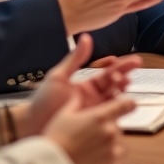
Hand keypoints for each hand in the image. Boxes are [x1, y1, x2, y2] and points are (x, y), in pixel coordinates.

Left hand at [11, 34, 141, 138]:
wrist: (30, 127)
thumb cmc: (42, 102)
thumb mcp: (59, 77)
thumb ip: (75, 59)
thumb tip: (86, 37)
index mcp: (87, 86)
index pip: (109, 73)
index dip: (122, 67)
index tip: (133, 62)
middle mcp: (94, 98)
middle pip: (116, 86)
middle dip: (126, 78)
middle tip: (130, 75)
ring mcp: (94, 112)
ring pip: (115, 101)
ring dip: (123, 93)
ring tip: (125, 86)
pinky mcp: (93, 126)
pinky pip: (110, 118)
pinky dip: (118, 112)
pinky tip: (122, 107)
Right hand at [40, 88, 134, 163]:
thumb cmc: (55, 140)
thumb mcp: (64, 114)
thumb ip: (78, 102)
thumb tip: (81, 95)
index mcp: (101, 116)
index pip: (127, 104)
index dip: (127, 104)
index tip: (126, 106)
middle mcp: (110, 132)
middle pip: (117, 126)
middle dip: (107, 128)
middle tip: (89, 136)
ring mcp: (112, 150)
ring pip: (117, 143)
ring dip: (108, 144)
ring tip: (89, 149)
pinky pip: (115, 159)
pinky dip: (107, 159)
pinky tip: (92, 159)